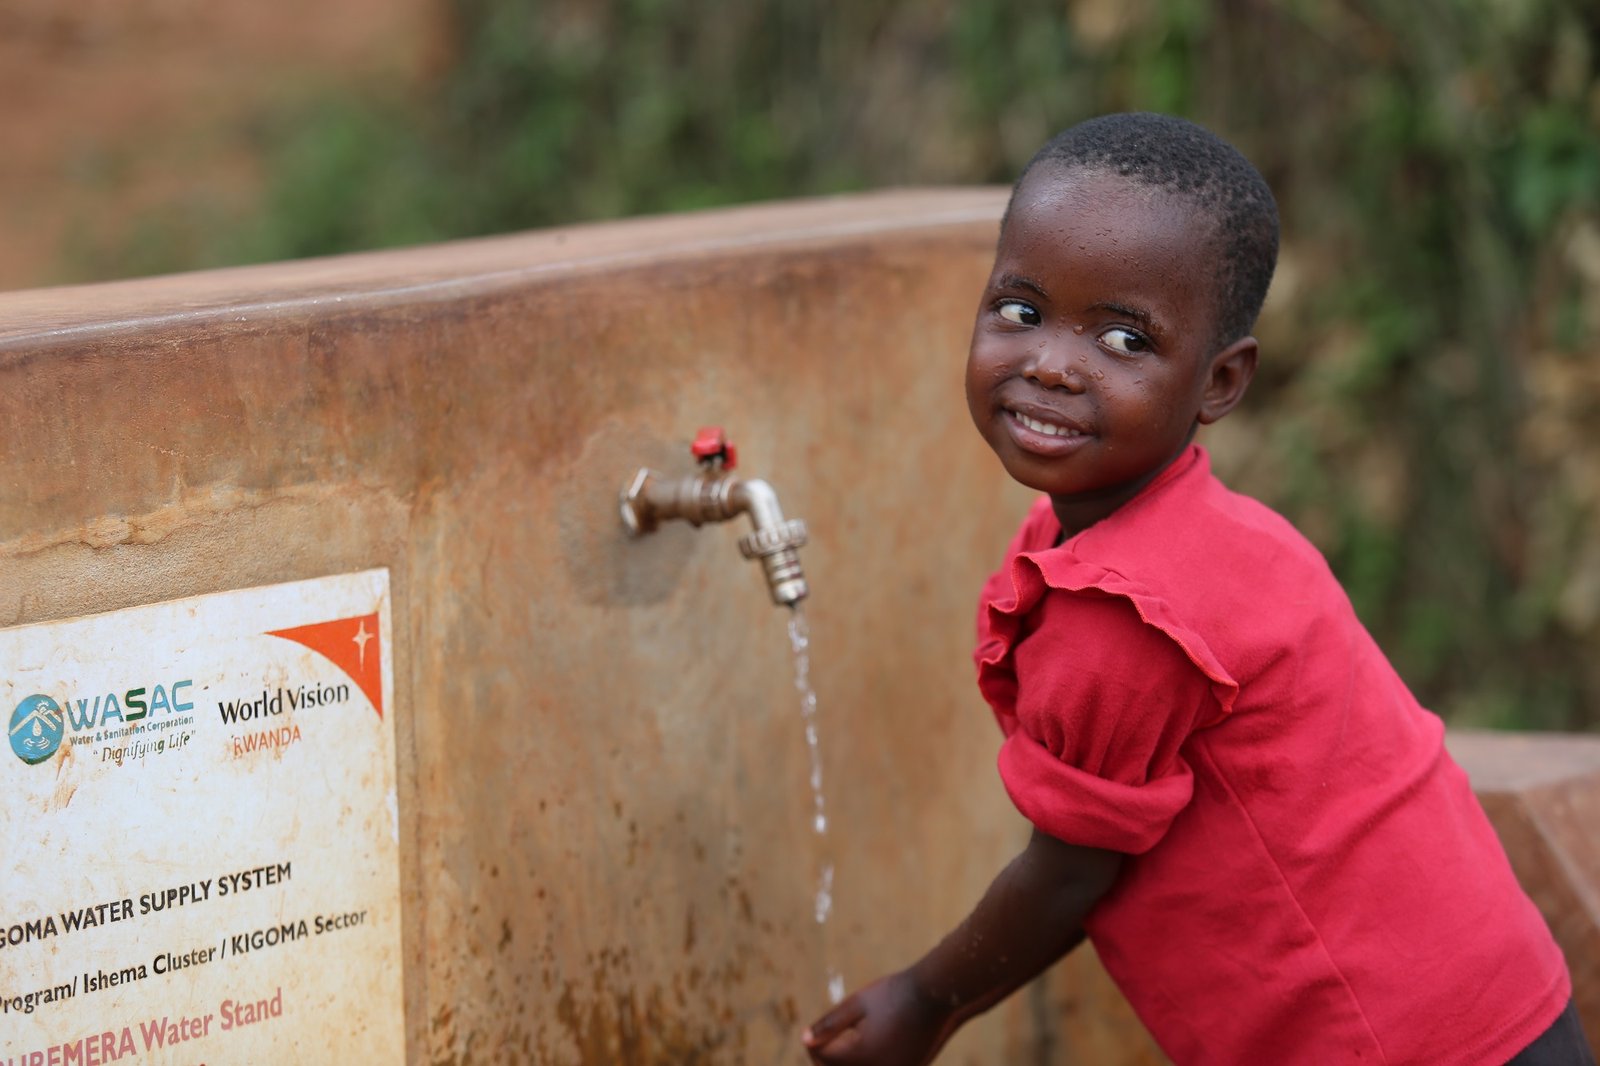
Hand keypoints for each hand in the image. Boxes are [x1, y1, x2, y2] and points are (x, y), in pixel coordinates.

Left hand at [801, 971, 955, 1064]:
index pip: (823, 1058)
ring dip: (845, 1065)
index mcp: (861, 1055)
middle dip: (825, 1060)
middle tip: (819, 1043)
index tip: (810, 1033)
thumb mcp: (857, 1003)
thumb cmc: (895, 993)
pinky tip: (864, 1049)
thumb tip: (805, 1039)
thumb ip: (829, 1025)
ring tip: (839, 1046)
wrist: (938, 994)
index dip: (812, 1044)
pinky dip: (867, 1064)